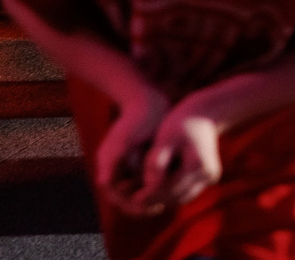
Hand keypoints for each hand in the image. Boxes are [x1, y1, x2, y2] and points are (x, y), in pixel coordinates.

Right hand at [94, 83, 169, 215]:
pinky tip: (176, 185)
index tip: (149, 207)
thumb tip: (104, 183)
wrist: (148, 99)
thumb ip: (112, 161)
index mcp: (108, 167)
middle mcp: (118, 169)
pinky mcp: (144, 159)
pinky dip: (160, 184)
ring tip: (170, 198)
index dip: (131, 205)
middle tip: (162, 206)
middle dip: (143, 204)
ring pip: (140, 190)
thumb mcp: (123, 139)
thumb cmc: (134, 119)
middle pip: (128, 197)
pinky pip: (151, 179)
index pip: (116, 197)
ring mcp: (131, 165)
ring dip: (152, 196)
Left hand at [131, 105, 221, 213]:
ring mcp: (210, 178)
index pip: (168, 188)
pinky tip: (155, 193)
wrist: (205, 114)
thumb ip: (156, 163)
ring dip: (161, 201)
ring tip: (141, 200)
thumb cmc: (181, 123)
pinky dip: (170, 195)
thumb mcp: (165, 138)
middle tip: (131, 203)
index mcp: (198, 165)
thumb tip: (147, 188)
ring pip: (180, 198)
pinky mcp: (208, 179)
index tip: (130, 198)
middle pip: (174, 196)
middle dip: (153, 201)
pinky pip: (185, 193)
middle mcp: (208, 175)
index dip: (148, 195)